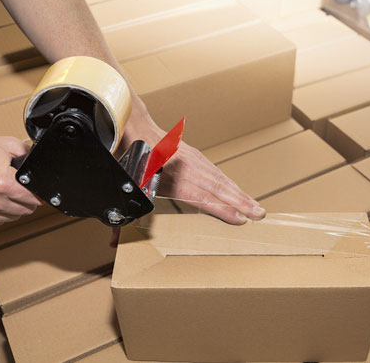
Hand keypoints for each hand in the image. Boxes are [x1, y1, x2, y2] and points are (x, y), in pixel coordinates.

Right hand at [0, 126, 41, 227]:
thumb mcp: (5, 145)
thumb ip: (28, 156)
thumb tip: (42, 165)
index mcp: (1, 184)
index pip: (34, 199)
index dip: (37, 192)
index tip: (35, 189)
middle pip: (26, 210)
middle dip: (25, 198)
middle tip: (15, 186)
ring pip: (11, 218)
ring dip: (11, 207)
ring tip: (0, 190)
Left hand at [121, 97, 265, 224]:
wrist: (135, 126)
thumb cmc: (131, 159)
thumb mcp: (126, 187)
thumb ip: (121, 216)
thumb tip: (110, 243)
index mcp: (169, 176)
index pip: (200, 196)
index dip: (220, 208)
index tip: (239, 219)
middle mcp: (185, 167)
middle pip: (217, 187)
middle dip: (240, 202)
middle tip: (259, 215)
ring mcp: (193, 159)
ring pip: (221, 178)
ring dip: (240, 193)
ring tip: (257, 207)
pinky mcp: (196, 155)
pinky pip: (217, 171)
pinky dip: (231, 184)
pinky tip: (240, 193)